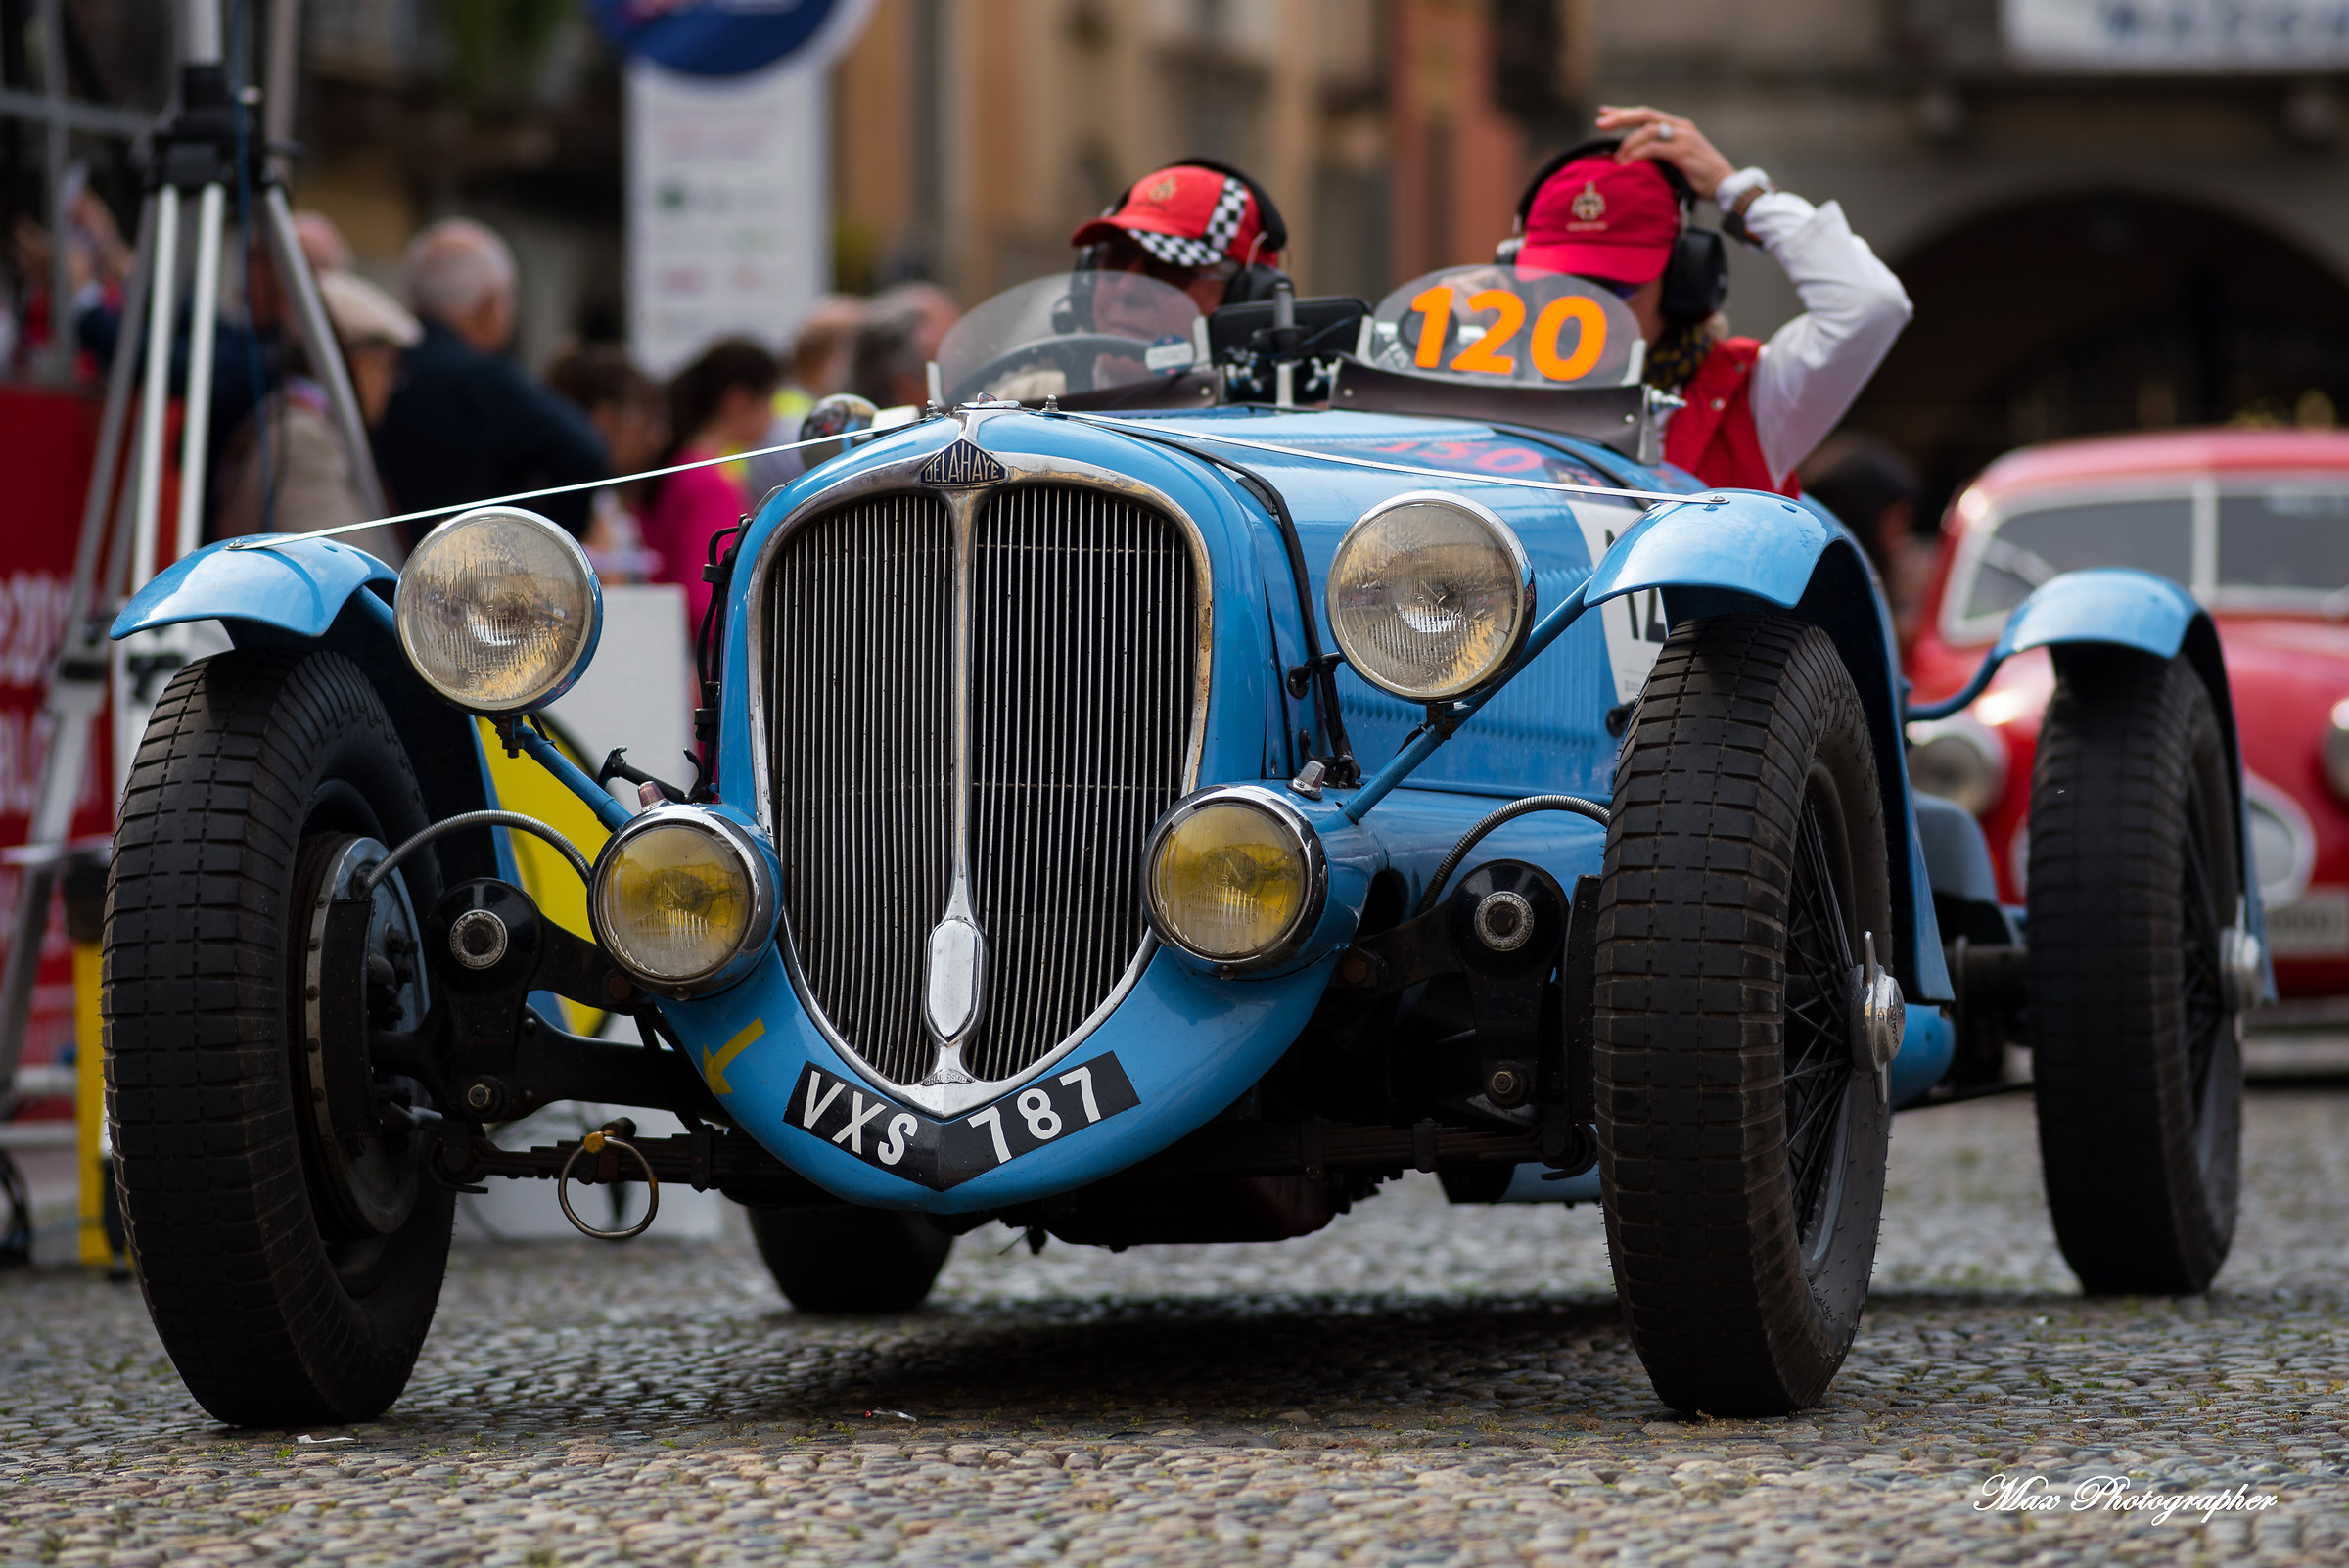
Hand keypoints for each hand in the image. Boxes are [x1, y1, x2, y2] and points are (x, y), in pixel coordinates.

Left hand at [1594, 105, 1736, 202]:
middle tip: (1600, 124)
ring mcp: (1682, 137)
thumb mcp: (1676, 161)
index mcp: (1677, 126)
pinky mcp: (1683, 151)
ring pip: (1647, 130)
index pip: (1646, 114)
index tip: (1603, 112)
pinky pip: (1654, 148)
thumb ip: (1659, 155)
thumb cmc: (1699, 178)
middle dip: (1620, 118)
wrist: (1725, 185)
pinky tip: (1626, 162)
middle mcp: (1680, 127)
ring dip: (1627, 143)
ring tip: (1616, 158)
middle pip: (1644, 115)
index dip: (1624, 112)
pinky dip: (1637, 153)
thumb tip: (1633, 160)